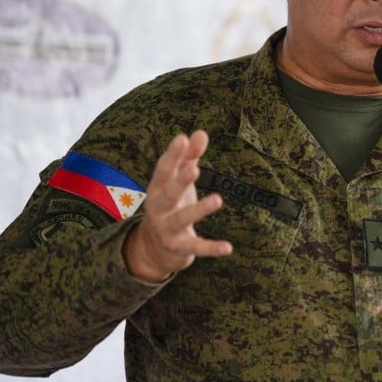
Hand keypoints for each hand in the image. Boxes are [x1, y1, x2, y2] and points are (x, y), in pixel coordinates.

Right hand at [122, 130, 231, 282]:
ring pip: (182, 219)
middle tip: (194, 169)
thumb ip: (189, 157)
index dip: (172, 154)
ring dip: (199, 210)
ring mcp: (167, 229)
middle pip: (169, 193)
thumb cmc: (171, 205)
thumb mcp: (177, 182)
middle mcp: (158, 208)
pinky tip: (228, 247)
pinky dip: (211, 248)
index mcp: (157, 188)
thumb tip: (200, 132)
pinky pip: (196, 247)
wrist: (154, 249)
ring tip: (218, 200)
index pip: (163, 169)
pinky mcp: (179, 247)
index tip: (181, 138)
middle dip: (180, 181)